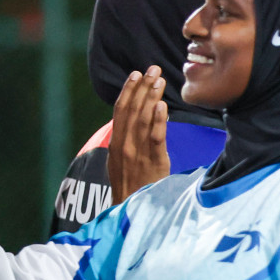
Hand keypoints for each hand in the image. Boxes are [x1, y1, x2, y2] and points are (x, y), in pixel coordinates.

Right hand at [107, 67, 169, 203]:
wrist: (131, 210)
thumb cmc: (130, 186)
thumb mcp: (122, 161)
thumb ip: (127, 141)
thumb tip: (136, 122)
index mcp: (116, 143)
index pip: (121, 110)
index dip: (128, 91)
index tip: (136, 74)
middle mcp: (124, 145)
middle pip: (132, 110)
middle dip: (142, 87)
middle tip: (152, 69)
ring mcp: (138, 153)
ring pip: (143, 120)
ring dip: (151, 98)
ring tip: (160, 80)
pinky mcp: (153, 163)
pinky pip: (155, 139)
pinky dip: (158, 121)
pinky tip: (163, 106)